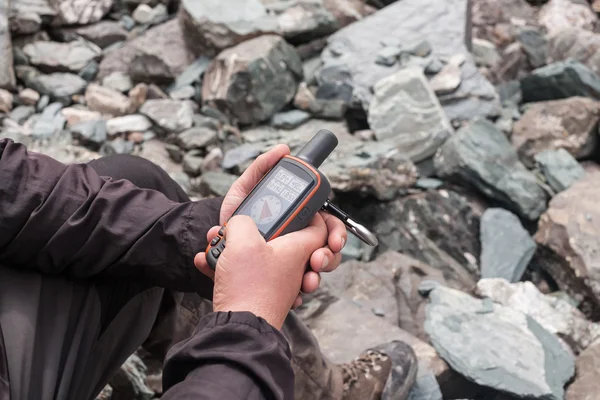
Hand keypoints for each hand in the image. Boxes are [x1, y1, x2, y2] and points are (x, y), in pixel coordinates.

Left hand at [196, 144, 346, 300]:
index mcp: (296, 220)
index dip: (335, 232)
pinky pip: (301, 289)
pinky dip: (299, 293)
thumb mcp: (243, 191)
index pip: (327, 225)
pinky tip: (295, 296)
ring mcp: (292, 264)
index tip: (334, 241)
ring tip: (307, 282)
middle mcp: (297, 242)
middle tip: (319, 261)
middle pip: (328, 248)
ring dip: (316, 276)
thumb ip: (261, 168)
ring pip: (318, 270)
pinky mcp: (284, 284)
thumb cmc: (231, 221)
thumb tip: (284, 150)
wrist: (215, 258)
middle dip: (329, 256)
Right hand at [202, 215, 327, 328]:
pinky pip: (243, 272)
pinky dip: (225, 266)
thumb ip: (241, 222)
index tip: (293, 207)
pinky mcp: (258, 293)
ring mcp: (275, 281)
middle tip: (244, 228)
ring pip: (258, 256)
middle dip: (256, 230)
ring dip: (233, 248)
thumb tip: (237, 223)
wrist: (238, 327)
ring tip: (215, 244)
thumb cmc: (250, 287)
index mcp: (298, 249)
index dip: (309, 213)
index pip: (319, 226)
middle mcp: (291, 267)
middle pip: (282, 239)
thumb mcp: (243, 241)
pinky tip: (206, 262)